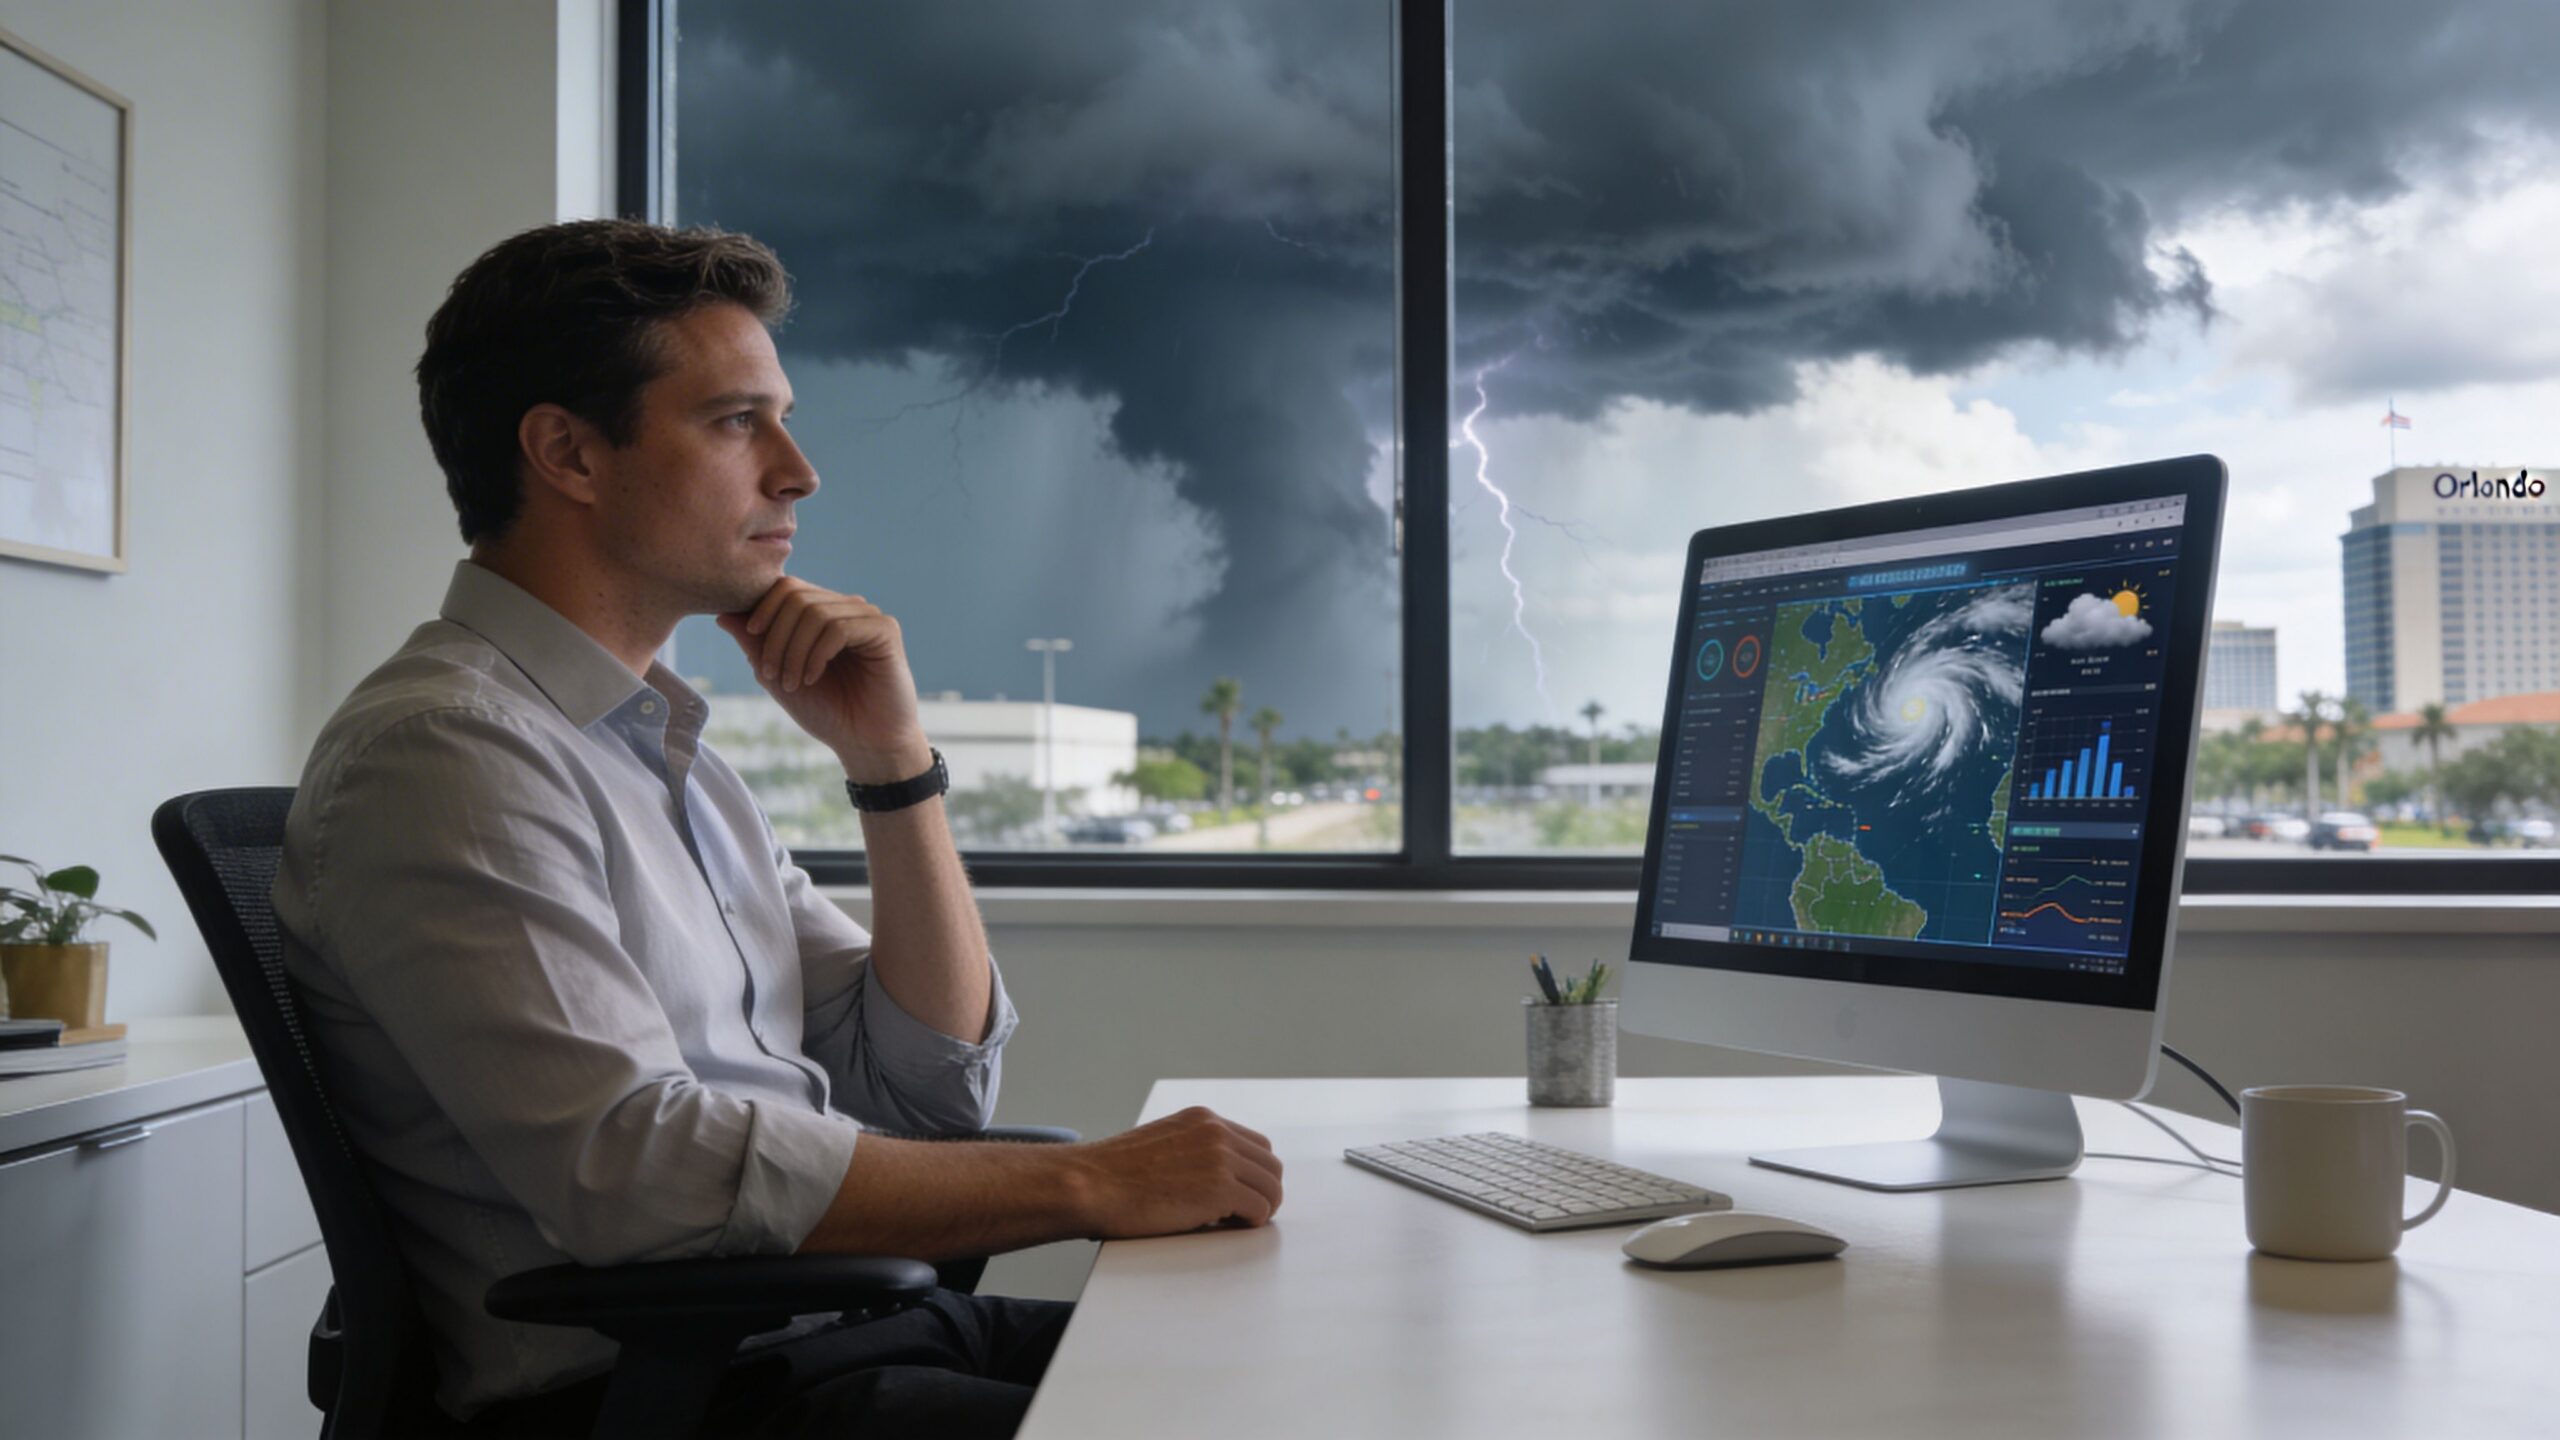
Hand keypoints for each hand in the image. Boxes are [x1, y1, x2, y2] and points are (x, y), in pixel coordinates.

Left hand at [716, 578, 928, 781]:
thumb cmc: (826, 712)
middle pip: (796, 596)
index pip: (787, 587)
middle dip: (775, 636)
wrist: (865, 744)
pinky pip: (839, 628)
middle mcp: (846, 608)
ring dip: (793, 651)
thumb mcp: (778, 677)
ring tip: (792, 682)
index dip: (763, 606)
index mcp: (824, 614)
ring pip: (815, 612)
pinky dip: (817, 654)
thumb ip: (755, 645)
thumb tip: (722, 614)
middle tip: (771, 674)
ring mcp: (867, 617)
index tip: (751, 634)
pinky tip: (813, 677)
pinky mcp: (885, 630)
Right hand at [1067, 1106, 1285, 1237]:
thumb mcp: (1160, 1145)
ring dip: (1260, 1209)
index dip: (1252, 1173)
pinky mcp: (1220, 1188)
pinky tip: (1228, 1227)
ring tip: (1237, 1224)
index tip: (1241, 1194)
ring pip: (1271, 1187)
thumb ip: (1190, 1151)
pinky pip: (1259, 1209)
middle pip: (1270, 1164)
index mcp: (1202, 1119)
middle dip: (1263, 1191)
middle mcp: (1216, 1132)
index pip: (1254, 1144)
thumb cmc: (1112, 1176)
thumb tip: (1211, 1178)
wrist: (1089, 1185)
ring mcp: (1220, 1158)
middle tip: (1245, 1215)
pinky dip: (1250, 1222)